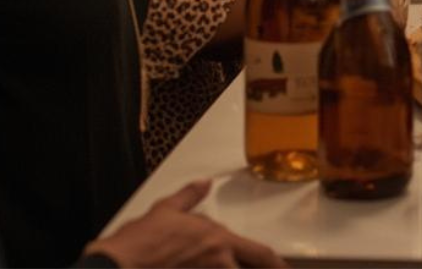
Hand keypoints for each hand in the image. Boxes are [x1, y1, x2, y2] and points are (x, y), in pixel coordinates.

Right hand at [85, 180, 285, 267]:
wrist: (115, 268)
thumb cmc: (139, 243)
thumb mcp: (166, 209)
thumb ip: (190, 196)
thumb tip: (203, 184)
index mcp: (218, 242)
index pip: (260, 255)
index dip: (276, 264)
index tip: (283, 267)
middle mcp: (218, 265)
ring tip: (226, 267)